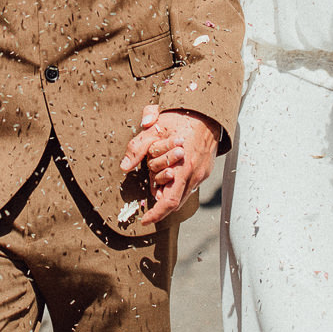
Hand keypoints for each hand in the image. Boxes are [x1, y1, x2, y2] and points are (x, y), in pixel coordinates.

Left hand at [120, 106, 220, 226]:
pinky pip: (189, 184)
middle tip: (151, 184)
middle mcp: (196, 173)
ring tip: (161, 173)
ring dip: (168, 189)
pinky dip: (178, 183)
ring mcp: (203, 173)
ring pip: (182, 193)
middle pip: (175, 201)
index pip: (170, 201)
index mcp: (184, 166)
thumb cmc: (182, 117)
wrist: (208, 111)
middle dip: (160, 198)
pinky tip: (171, 169)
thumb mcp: (155, 128)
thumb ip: (138, 147)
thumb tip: (124, 166)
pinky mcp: (206, 170)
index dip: (157, 214)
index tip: (145, 220)